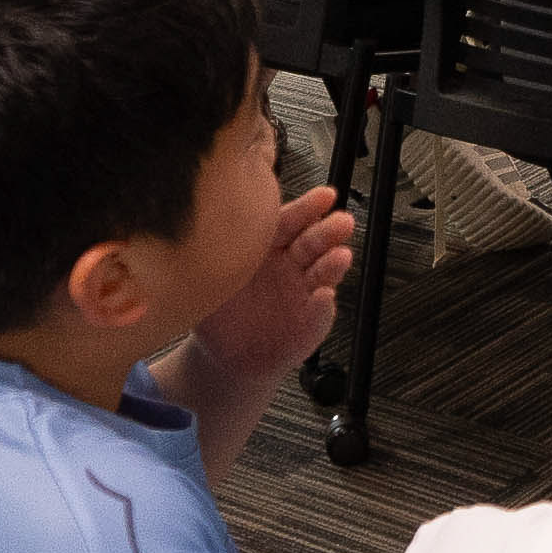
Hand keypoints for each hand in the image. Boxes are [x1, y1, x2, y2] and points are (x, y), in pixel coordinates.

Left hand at [194, 183, 359, 397]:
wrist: (227, 356)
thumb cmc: (218, 310)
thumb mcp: (208, 276)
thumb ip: (213, 250)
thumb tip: (209, 221)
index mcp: (267, 246)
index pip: (288, 221)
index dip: (307, 208)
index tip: (324, 196)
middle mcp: (289, 265)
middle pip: (312, 242)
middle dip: (329, 230)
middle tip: (343, 222)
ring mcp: (303, 292)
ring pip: (323, 272)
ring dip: (334, 262)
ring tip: (340, 257)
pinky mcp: (311, 321)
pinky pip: (319, 312)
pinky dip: (322, 305)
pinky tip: (323, 296)